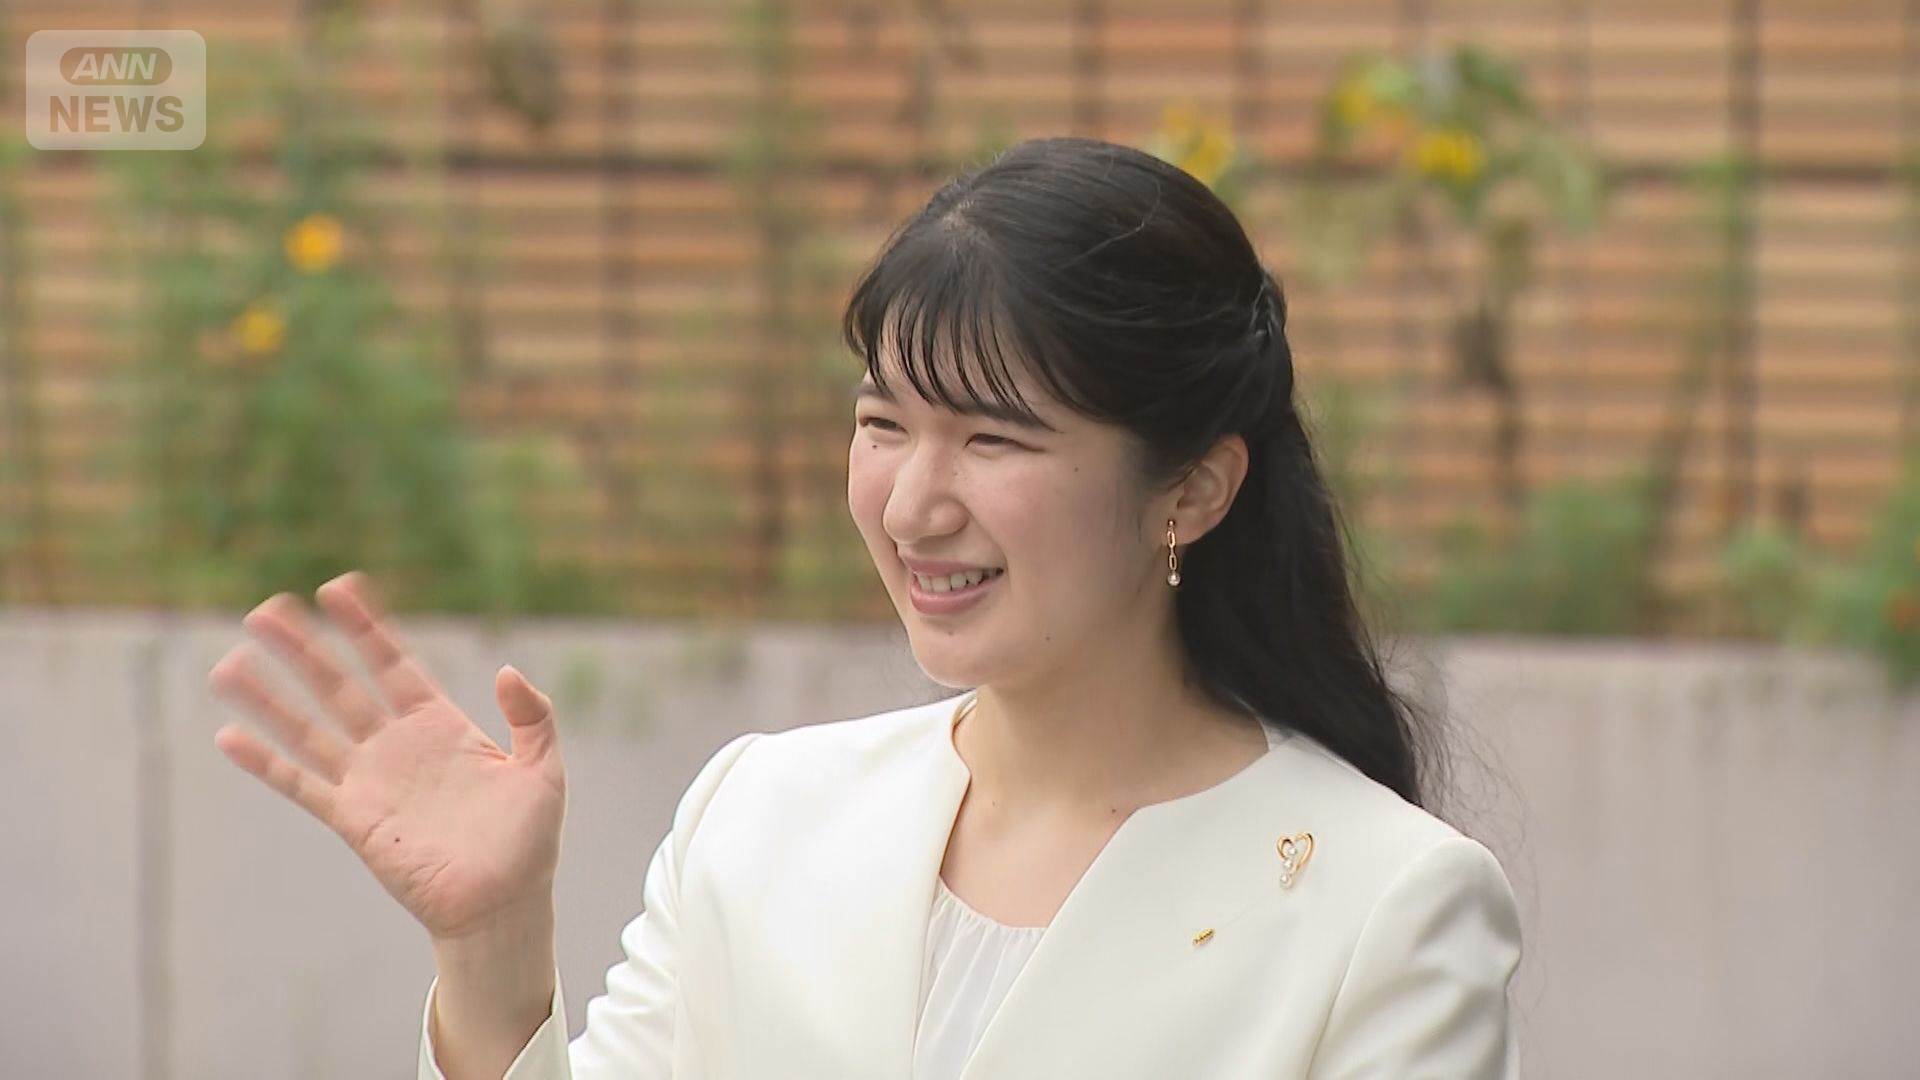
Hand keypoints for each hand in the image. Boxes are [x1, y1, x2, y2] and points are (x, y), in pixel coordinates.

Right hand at [208, 570, 565, 940]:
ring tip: (228, 663)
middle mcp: (396, 745)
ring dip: (270, 697)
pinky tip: (229, 736)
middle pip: (340, 684)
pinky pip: (301, 784)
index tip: (337, 587)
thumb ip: (533, 716)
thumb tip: (507, 672)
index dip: (366, 626)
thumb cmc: (528, 840)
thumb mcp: (544, 768)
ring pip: (309, 728)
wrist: (504, 904)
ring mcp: (370, 780)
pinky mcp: (354, 819)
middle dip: (305, 647)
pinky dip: (265, 762)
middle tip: (266, 608)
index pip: (393, 663)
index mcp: (439, 725)